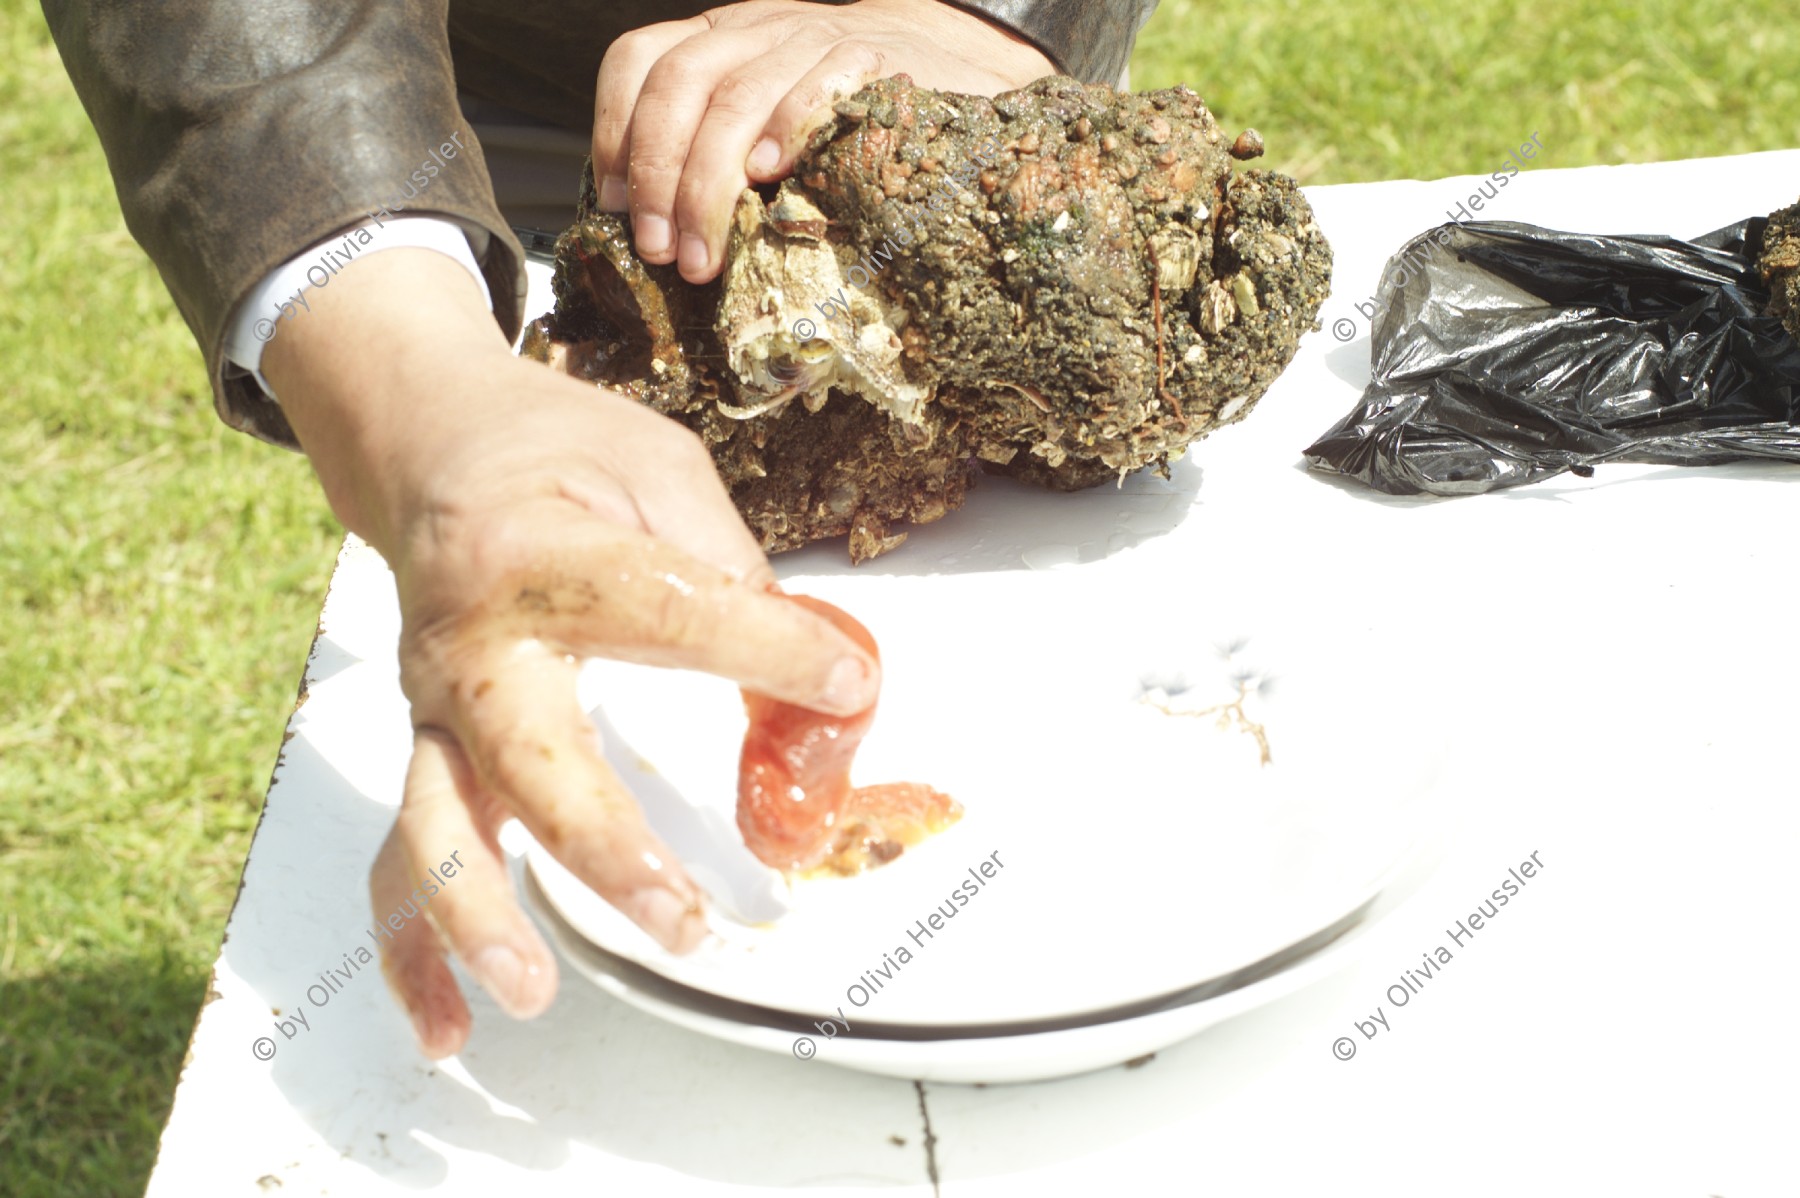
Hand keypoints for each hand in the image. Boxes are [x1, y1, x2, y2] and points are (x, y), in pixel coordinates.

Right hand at [264, 248, 880, 1054]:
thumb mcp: (659, 467)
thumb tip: (822, 687)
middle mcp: (470, 641)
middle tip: (678, 916)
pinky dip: (414, 952)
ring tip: (534, 988)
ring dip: (479, 917)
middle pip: (525, 757)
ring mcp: (437, 708)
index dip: (769, 648)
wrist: (431, 441)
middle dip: (601, 846)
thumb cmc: (553, 452)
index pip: (664, 611)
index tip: (845, 682)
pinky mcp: (432, 751)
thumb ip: (730, 573)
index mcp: (538, 551)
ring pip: (438, 825)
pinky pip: (401, 860)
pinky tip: (450, 1026)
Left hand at [592, 0, 1054, 282]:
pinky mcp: (871, 61)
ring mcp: (813, 38)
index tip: (616, 205)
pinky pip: (817, 85)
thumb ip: (712, 148)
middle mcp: (757, 29)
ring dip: (708, 184)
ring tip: (704, 256)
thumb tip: (649, 230)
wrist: (953, 63)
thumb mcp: (765, 119)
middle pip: (681, 85)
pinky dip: (785, 128)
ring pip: (736, 97)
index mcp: (719, 39)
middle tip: (663, 253)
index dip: (613, 130)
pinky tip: (771, 177)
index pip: (640, 60)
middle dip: (659, 177)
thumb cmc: (845, 118)